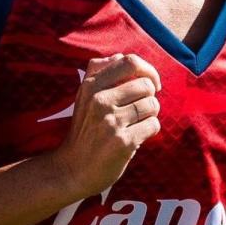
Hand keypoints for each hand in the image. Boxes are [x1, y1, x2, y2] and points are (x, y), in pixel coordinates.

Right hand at [50, 53, 161, 197]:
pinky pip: (153, 125)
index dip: (148, 71)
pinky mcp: (122, 142)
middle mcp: (99, 100)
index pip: (130, 62)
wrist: (72, 169)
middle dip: (150, 98)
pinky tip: (137, 137)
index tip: (150, 84)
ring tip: (136, 124)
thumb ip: (98, 73)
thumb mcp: (83, 98)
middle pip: (146, 85)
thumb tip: (119, 55)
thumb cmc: (84, 131)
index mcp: (91, 86)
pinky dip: (150, 130)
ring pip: (152, 105)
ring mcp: (111, 122)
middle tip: (140, 111)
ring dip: (150, 115)